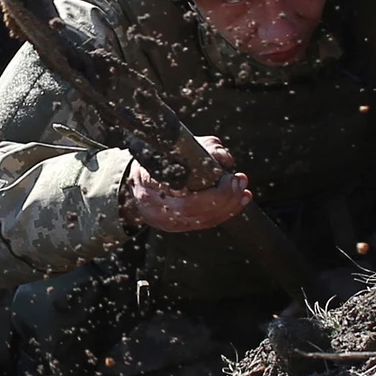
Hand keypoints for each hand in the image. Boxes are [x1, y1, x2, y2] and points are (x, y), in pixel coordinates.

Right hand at [120, 135, 252, 232]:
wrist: (132, 186)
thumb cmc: (150, 163)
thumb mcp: (167, 149)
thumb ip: (199, 149)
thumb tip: (223, 158)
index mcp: (150, 188)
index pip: (186, 197)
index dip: (212, 192)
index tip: (226, 175)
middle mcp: (158, 210)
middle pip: (198, 210)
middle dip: (225, 196)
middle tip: (239, 179)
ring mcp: (169, 222)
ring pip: (205, 219)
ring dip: (230, 204)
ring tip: (242, 188)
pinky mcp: (180, 227)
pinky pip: (207, 223)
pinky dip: (227, 212)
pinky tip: (241, 200)